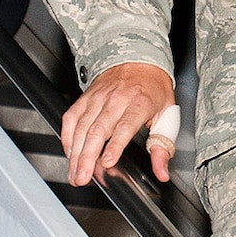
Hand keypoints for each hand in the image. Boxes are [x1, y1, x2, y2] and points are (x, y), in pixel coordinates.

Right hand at [61, 62, 175, 184]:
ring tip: (74, 173)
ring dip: (75, 153)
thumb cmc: (152, 88)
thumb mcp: (167, 114)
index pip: (125, 126)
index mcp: (140, 103)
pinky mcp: (85, 97)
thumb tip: (161, 171)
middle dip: (87, 157)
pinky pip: (71, 118)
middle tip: (82, 177)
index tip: (107, 162)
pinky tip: (69, 152)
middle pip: (98, 130)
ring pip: (81, 127)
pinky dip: (67, 136)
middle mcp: (116, 99)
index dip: (114, 145)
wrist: (138, 59)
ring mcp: (98, 97)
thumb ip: (163, 146)